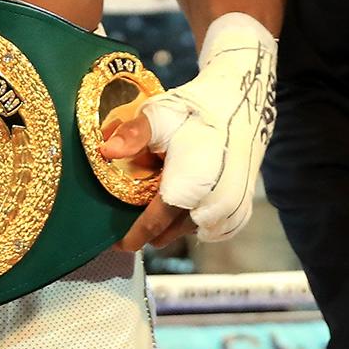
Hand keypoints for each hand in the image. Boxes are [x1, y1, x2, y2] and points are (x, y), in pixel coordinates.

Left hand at [102, 14, 276, 243]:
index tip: (116, 243)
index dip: (132, 236)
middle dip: (149, 229)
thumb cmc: (196, 111)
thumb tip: (106, 151)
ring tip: (157, 201)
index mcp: (189, 188)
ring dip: (171, 223)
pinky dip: (192, 220)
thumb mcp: (159, 116)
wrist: (241, 105)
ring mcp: (230, 212)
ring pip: (188, 230)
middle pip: (168, 232)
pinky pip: (210, 229)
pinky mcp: (241, 212)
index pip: (152, 226)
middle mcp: (212, 207)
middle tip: (131, 214)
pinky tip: (184, 200)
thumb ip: (133, 135)